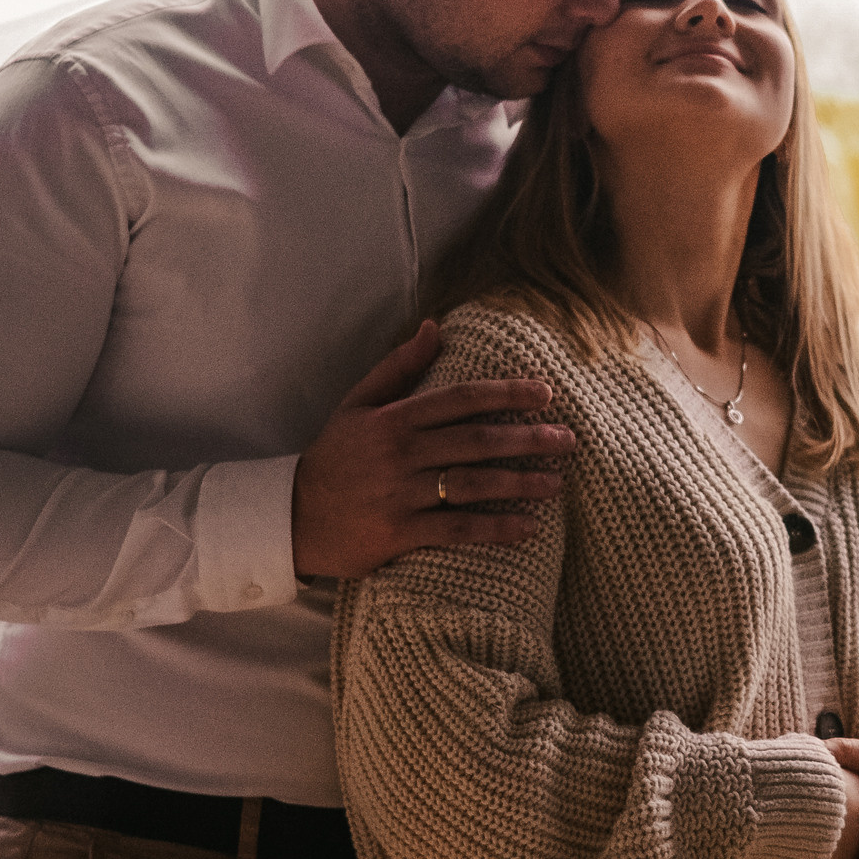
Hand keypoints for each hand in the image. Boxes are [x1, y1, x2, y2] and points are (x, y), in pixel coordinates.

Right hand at [291, 321, 575, 578]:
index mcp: (394, 419)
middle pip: (477, 441)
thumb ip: (398, 367)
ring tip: (556, 483)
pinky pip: (456, 529)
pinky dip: (495, 528)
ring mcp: (401, 494)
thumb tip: (435, 326)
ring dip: (520, 483)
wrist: (291, 517)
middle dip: (527, 439)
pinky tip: (528, 528)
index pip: (461, 399)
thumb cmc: (333, 458)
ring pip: (472, 484)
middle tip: (567, 440)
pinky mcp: (399, 532)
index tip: (545, 394)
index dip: (506, 394)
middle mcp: (401, 453)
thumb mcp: (356, 404)